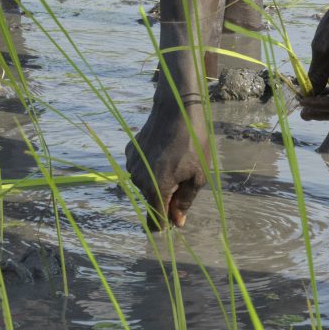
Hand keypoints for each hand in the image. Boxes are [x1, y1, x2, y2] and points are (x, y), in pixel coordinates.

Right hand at [124, 100, 212, 230]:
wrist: (176, 107)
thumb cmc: (192, 142)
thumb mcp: (198, 175)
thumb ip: (185, 201)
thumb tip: (177, 222)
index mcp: (156, 189)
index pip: (154, 221)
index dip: (165, 222)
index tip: (176, 217)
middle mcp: (138, 180)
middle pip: (152, 200)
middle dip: (166, 197)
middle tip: (184, 177)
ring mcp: (131, 164)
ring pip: (146, 183)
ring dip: (158, 180)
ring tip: (175, 160)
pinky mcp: (130, 151)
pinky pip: (141, 167)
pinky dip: (150, 165)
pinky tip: (163, 150)